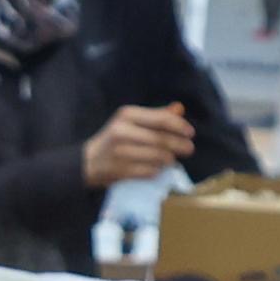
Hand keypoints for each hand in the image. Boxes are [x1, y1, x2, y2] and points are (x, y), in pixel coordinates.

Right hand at [81, 104, 197, 185]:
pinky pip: (149, 172)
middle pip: (161, 140)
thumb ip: (156, 115)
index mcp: (126, 115)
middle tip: (189, 149)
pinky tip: (157, 168)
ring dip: (169, 159)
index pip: (161, 119)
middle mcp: (122, 131)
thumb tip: (179, 108)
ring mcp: (120, 152)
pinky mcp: (120, 170)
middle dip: (179, 145)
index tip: (191, 133)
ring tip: (172, 159)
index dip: (179, 126)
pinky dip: (157, 171)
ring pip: (158, 157)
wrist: (88, 161)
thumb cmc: (115, 138)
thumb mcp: (132, 121)